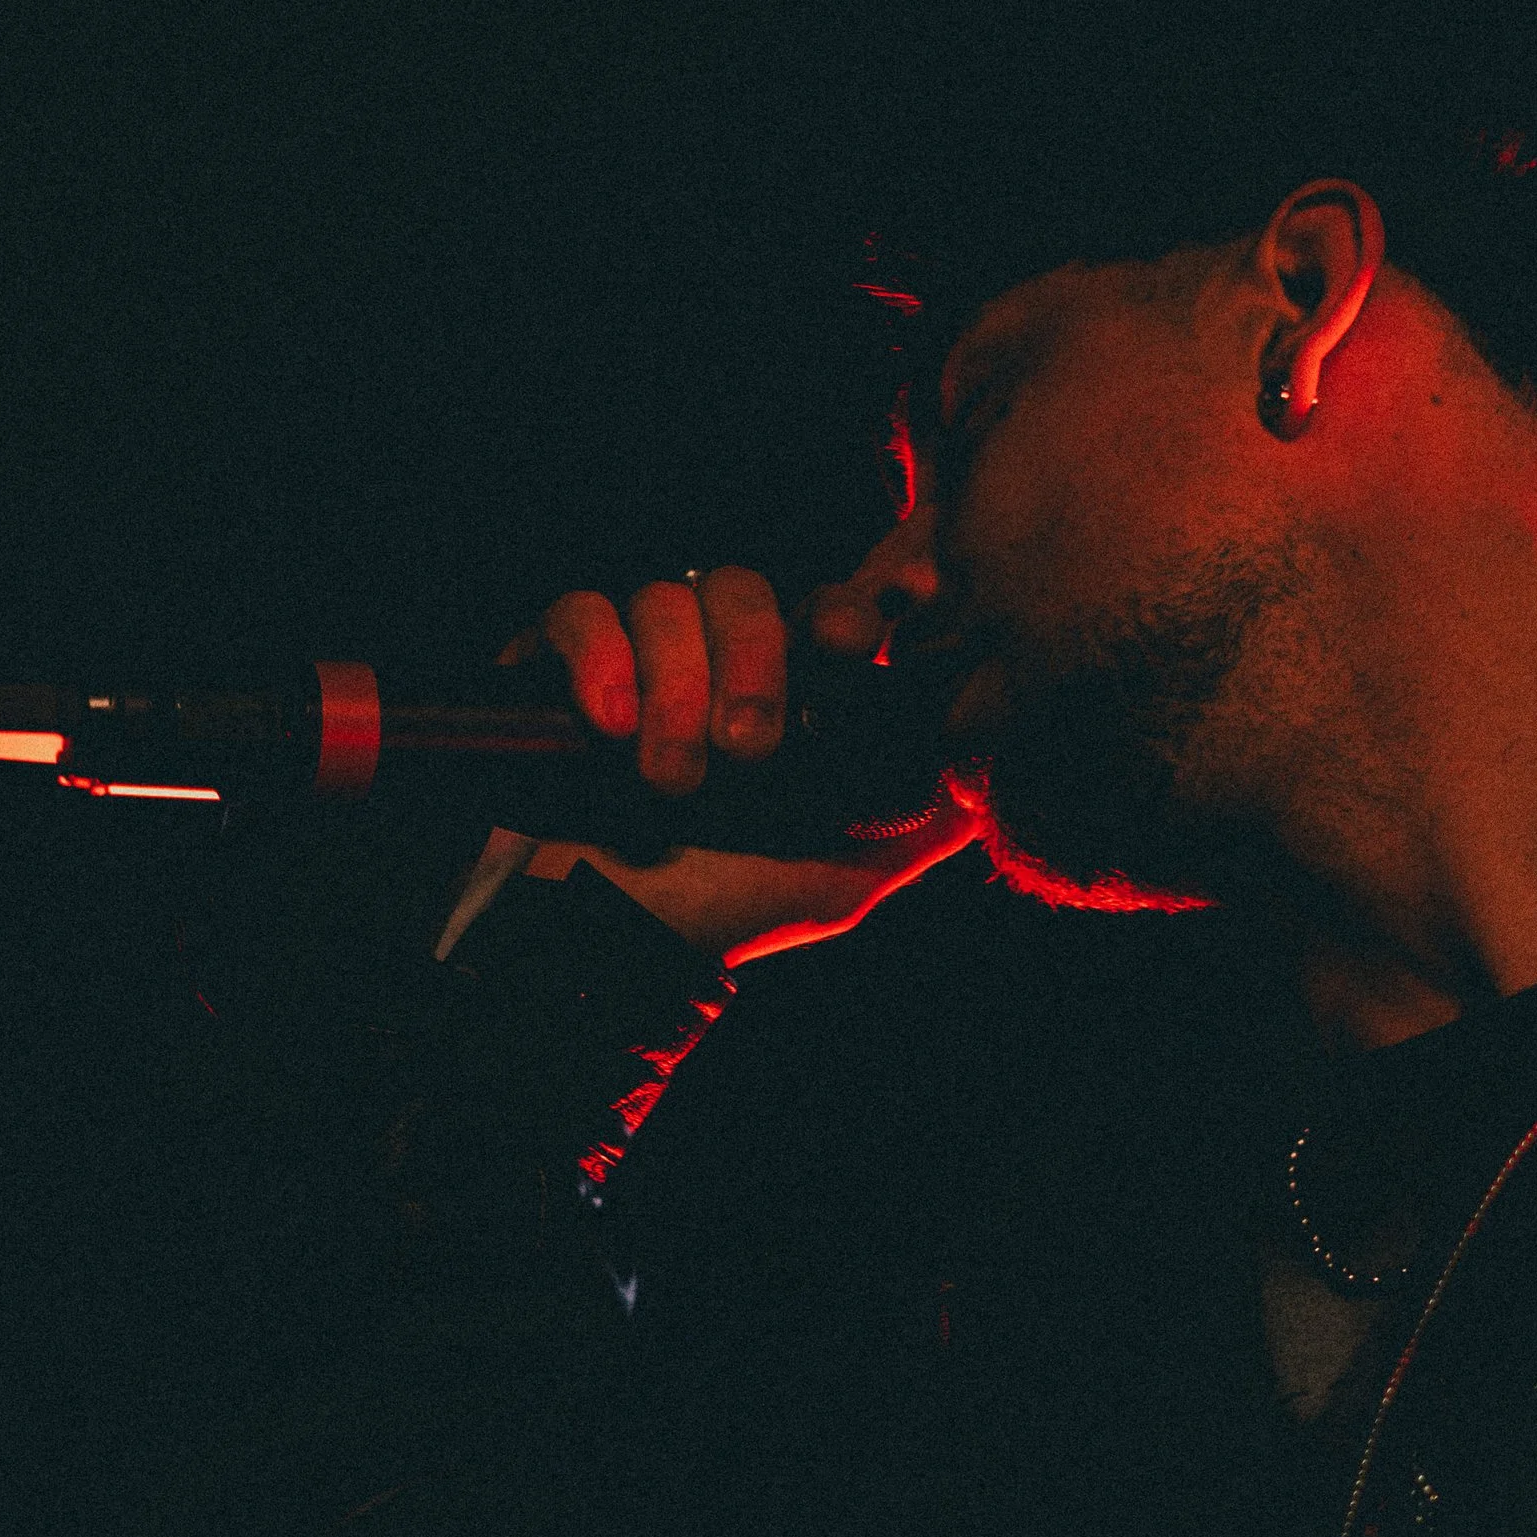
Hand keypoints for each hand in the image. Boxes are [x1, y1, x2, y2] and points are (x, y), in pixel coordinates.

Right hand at [497, 568, 975, 963]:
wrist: (597, 948)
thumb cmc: (716, 912)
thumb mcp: (834, 875)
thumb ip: (911, 824)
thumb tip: (982, 781)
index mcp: (783, 692)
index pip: (826, 608)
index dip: (851, 603)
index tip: (868, 627)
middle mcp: (708, 660)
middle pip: (743, 588)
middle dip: (755, 659)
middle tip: (750, 749)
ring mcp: (632, 655)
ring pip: (664, 599)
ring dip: (676, 690)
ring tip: (671, 782)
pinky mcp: (553, 663)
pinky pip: (579, 612)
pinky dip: (600, 660)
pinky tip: (609, 729)